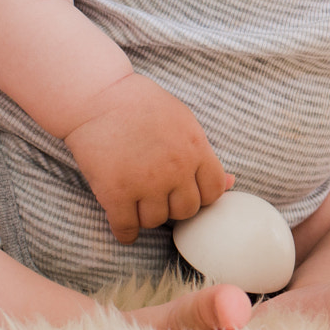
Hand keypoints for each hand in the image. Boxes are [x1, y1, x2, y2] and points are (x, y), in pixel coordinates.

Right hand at [62, 73, 233, 243]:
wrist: (98, 96)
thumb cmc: (141, 105)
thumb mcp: (183, 121)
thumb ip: (204, 153)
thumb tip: (231, 182)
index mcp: (196, 148)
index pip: (214, 192)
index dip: (200, 194)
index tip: (184, 190)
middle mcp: (176, 169)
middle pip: (186, 210)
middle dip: (174, 206)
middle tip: (159, 196)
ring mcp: (146, 182)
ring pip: (156, 221)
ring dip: (148, 216)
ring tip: (138, 203)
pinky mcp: (116, 192)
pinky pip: (127, 228)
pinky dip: (126, 232)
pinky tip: (125, 227)